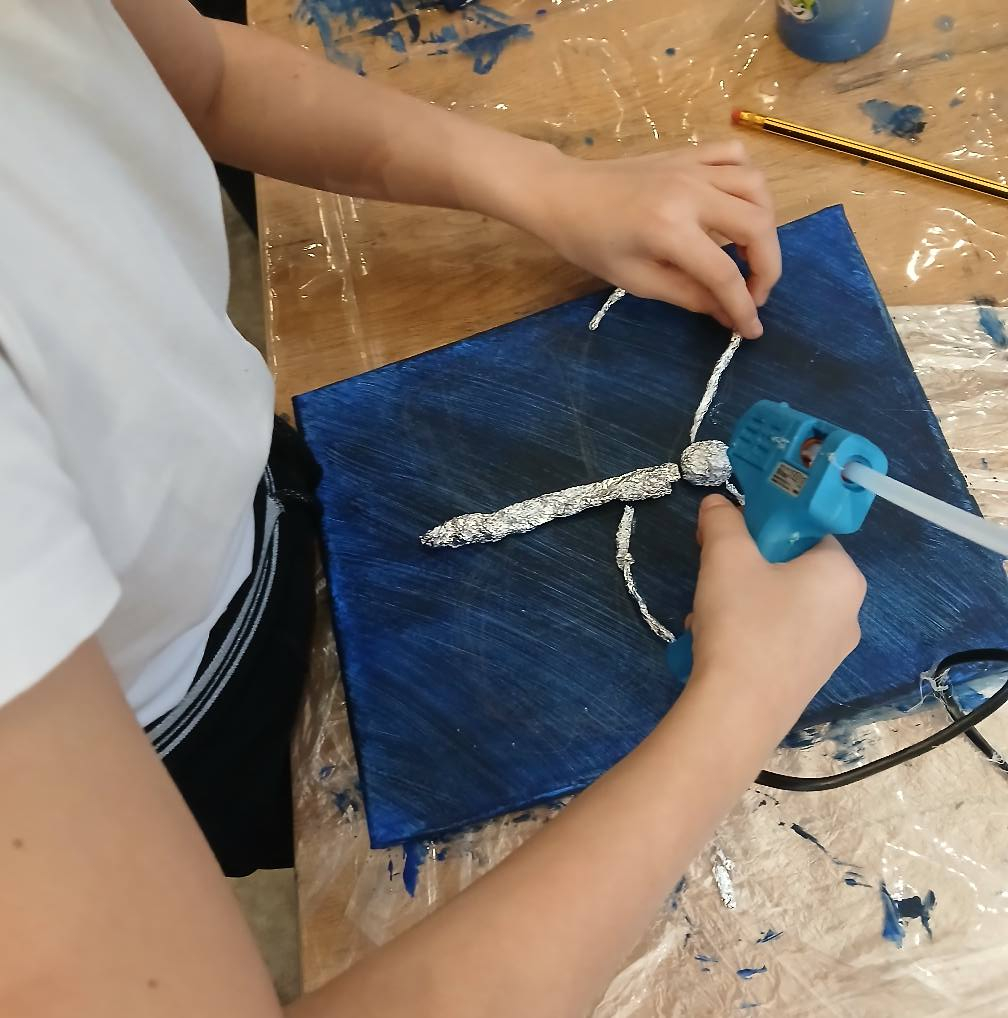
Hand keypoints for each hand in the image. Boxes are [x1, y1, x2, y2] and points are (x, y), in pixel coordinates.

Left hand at [527, 142, 780, 339]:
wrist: (563, 194)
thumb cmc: (590, 243)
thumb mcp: (636, 280)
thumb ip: (687, 296)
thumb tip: (727, 313)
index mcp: (670, 230)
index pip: (724, 274)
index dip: (743, 307)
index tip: (751, 330)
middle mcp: (690, 193)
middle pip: (756, 226)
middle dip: (767, 267)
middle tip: (753, 293)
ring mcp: (691, 167)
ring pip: (756, 186)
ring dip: (764, 223)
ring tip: (750, 251)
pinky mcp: (688, 153)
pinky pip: (735, 157)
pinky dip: (747, 182)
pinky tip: (737, 206)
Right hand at [687, 494, 865, 724]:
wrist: (737, 712)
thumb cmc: (741, 622)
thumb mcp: (725, 557)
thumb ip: (722, 520)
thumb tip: (717, 503)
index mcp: (843, 574)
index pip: (807, 530)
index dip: (764, 526)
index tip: (730, 536)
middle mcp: (849, 611)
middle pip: (792, 568)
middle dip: (747, 566)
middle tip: (713, 573)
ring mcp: (832, 650)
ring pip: (781, 604)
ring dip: (740, 600)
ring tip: (706, 614)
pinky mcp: (809, 678)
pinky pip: (779, 637)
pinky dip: (748, 632)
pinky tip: (716, 644)